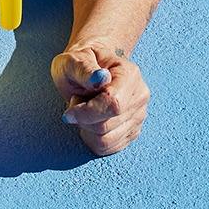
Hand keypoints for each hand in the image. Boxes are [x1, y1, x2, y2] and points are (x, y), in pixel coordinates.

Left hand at [53, 40, 148, 155]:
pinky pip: (108, 148)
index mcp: (129, 74)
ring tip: (86, 109)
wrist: (91, 70)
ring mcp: (139, 115)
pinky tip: (92, 122)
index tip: (68, 112)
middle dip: (83, 119)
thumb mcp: (72, 61)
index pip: (113, 104)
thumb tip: (99, 79)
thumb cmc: (79, 64)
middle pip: (106, 126)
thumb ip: (83, 69)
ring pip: (106, 141)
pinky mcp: (133, 132)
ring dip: (87, 129)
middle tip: (78, 101)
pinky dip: (92, 138)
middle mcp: (140, 96)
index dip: (87, 113)